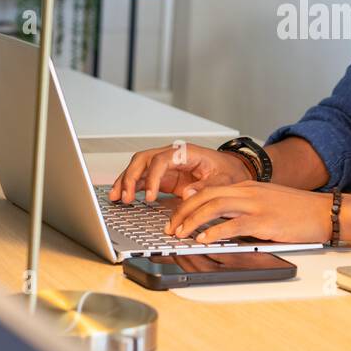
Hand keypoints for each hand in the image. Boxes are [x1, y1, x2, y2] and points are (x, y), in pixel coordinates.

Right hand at [112, 142, 251, 202]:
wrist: (233, 170)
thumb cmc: (229, 172)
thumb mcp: (225, 181)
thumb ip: (207, 187)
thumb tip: (188, 194)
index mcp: (187, 153)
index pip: (161, 160)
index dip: (152, 177)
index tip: (149, 196)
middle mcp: (173, 155)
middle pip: (144, 159)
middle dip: (131, 176)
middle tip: (125, 196)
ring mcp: (167, 166)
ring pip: (139, 167)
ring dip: (126, 180)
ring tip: (117, 197)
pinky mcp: (165, 177)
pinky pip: (142, 178)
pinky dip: (131, 186)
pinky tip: (121, 196)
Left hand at [166, 181, 334, 244]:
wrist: (325, 211)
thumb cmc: (300, 210)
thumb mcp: (268, 202)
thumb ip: (246, 207)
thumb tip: (224, 223)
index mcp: (248, 187)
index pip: (210, 190)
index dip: (189, 202)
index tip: (177, 215)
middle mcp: (249, 192)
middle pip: (206, 196)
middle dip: (183, 211)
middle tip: (171, 227)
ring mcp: (256, 205)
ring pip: (213, 207)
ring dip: (192, 221)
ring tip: (180, 234)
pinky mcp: (264, 221)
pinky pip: (232, 225)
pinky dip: (213, 233)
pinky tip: (203, 240)